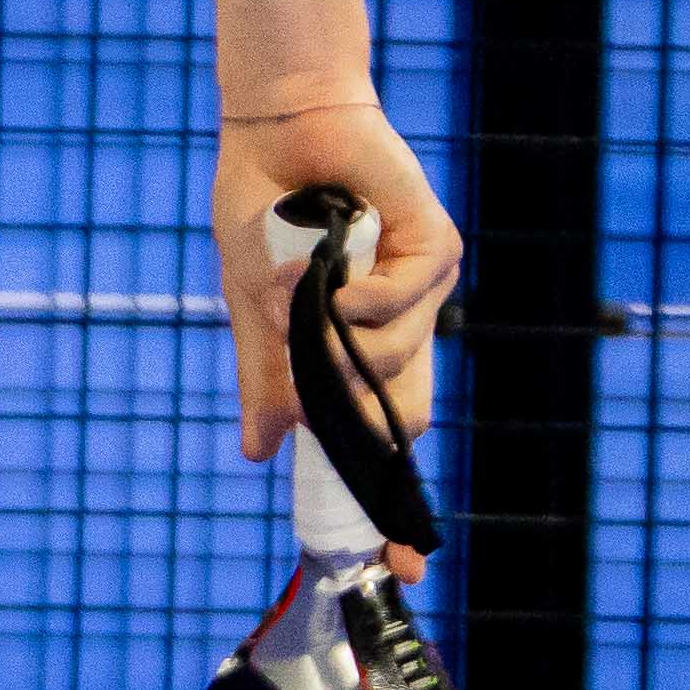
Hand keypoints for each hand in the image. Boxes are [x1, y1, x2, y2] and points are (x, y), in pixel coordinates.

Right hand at [214, 92, 455, 516]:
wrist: (278, 124)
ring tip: (298, 285)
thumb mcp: (252, 304)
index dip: (394, 497)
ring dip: (338, 337)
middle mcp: (403, 325)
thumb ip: (265, 376)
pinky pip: (405, 304)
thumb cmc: (264, 206)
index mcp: (361, 344)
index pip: (387, 432)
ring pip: (397, 360)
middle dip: (373, 437)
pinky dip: (362, 298)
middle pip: (405, 412)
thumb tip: (258, 452)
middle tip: (348, 443)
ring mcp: (425, 290)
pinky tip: (332, 272)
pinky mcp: (437, 249)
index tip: (401, 565)